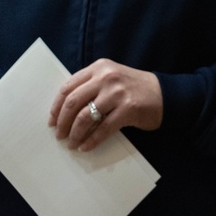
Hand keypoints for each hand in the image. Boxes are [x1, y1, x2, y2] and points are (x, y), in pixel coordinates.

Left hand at [48, 58, 162, 151]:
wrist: (164, 94)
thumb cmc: (133, 88)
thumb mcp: (110, 78)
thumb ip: (90, 86)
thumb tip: (64, 109)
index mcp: (98, 68)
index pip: (68, 87)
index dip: (56, 106)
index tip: (51, 120)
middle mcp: (106, 77)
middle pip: (73, 102)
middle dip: (62, 121)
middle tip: (59, 135)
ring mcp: (117, 93)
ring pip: (85, 116)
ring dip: (75, 133)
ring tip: (71, 143)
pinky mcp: (128, 109)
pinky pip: (102, 128)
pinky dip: (91, 140)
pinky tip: (85, 147)